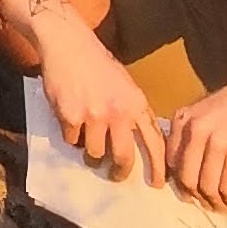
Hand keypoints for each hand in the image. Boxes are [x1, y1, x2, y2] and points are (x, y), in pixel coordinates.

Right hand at [30, 0, 168, 184]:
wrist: (68, 43)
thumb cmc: (97, 64)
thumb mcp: (126, 85)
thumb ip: (133, 112)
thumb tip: (141, 145)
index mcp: (136, 104)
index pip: (154, 143)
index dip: (158, 168)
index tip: (157, 184)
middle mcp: (118, 112)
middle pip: (123, 158)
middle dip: (119, 172)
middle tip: (115, 175)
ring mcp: (93, 115)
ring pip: (94, 153)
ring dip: (90, 152)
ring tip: (86, 138)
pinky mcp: (70, 116)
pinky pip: (72, 140)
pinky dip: (71, 135)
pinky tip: (70, 117)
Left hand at [163, 56, 226, 212]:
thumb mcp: (206, 113)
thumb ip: (196, 137)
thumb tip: (194, 174)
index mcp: (182, 120)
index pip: (171, 162)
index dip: (180, 182)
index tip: (191, 192)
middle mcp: (194, 131)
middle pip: (186, 178)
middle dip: (196, 197)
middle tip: (207, 204)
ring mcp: (216, 143)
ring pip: (206, 186)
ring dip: (214, 202)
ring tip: (223, 205)